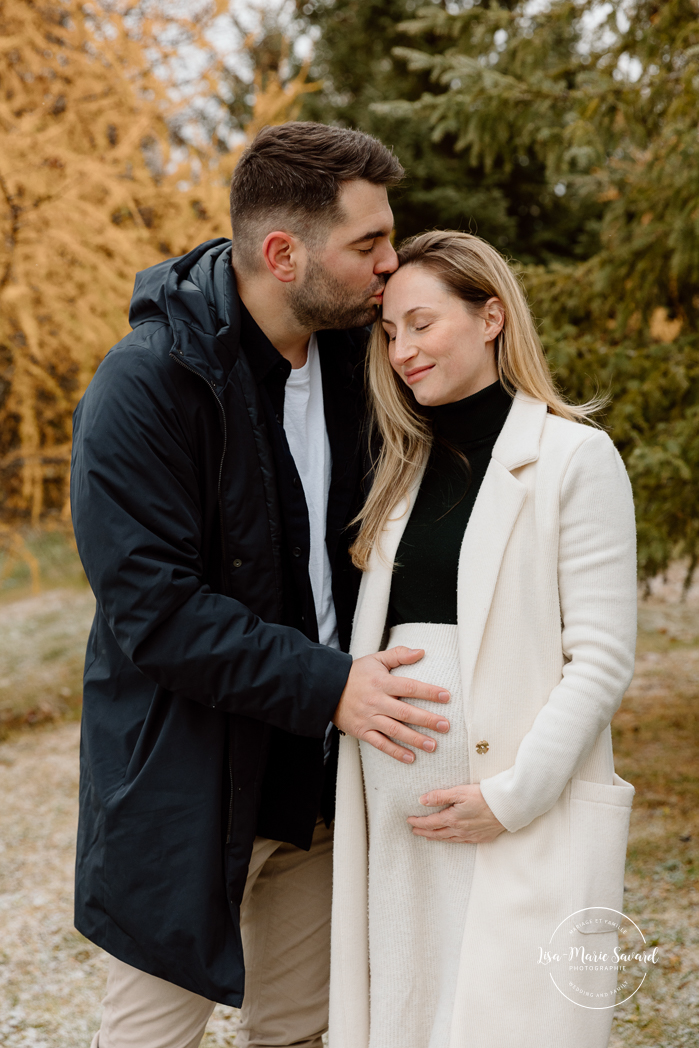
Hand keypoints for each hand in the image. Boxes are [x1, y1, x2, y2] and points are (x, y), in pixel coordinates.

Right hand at [333, 646, 449, 763]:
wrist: (325, 688)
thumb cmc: (354, 673)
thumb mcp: (376, 659)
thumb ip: (399, 655)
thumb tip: (421, 651)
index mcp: (381, 682)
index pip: (409, 686)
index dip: (429, 692)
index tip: (446, 696)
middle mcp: (376, 701)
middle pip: (405, 712)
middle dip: (427, 720)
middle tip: (445, 726)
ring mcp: (368, 717)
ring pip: (395, 730)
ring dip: (415, 739)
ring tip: (433, 745)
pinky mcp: (361, 731)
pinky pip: (380, 743)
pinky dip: (395, 752)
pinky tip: (410, 758)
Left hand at [407, 784, 505, 842]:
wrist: (507, 808)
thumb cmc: (484, 797)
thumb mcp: (460, 792)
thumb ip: (440, 796)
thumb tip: (421, 800)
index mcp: (452, 819)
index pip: (430, 823)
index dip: (418, 822)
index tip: (409, 821)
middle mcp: (459, 830)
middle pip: (437, 834)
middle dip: (424, 832)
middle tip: (414, 831)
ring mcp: (470, 836)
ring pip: (448, 839)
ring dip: (436, 838)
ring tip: (428, 837)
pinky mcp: (480, 838)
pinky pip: (461, 842)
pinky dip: (451, 841)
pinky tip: (450, 839)